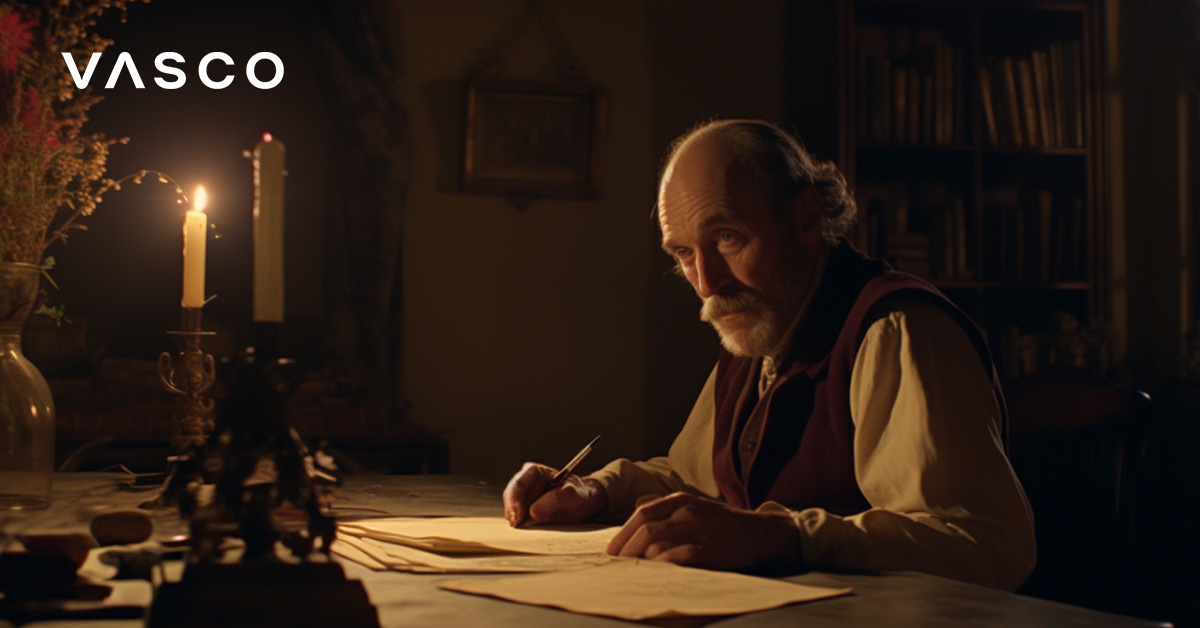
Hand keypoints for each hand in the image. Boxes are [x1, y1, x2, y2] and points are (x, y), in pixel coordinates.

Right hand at [503, 462, 607, 525]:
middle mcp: (525, 480)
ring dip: (513, 516)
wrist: (581, 504)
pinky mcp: (523, 508)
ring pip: (510, 505)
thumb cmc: (576, 494)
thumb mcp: (571, 494)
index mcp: (535, 471)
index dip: (515, 499)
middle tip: (516, 523)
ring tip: (520, 525)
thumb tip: (533, 513)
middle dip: (512, 510)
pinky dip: (517, 521)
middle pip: (510, 494)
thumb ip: (554, 500)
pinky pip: (514, 514)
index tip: (518, 515)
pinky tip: (522, 525)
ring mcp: (522, 495)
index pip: (520, 484)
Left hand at [606, 492, 798, 569]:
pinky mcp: (706, 549)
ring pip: (655, 542)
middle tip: (617, 562)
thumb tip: (638, 507)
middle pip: (644, 528)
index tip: (613, 547)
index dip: (623, 531)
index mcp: (681, 500)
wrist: (760, 532)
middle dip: (625, 547)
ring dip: (639, 557)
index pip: (642, 512)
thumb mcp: (695, 504)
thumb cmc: (724, 522)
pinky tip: (654, 570)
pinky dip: (659, 564)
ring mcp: (696, 529)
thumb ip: (667, 506)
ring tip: (631, 569)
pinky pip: (674, 556)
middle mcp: (686, 511)